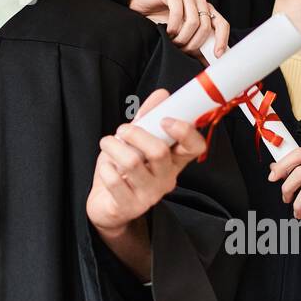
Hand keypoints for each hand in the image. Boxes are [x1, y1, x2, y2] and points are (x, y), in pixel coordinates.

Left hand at [86, 88, 207, 235]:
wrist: (107, 206)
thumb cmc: (123, 170)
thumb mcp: (136, 142)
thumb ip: (148, 119)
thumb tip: (162, 94)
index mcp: (174, 160)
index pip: (196, 147)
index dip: (185, 131)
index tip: (165, 120)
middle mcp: (166, 179)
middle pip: (159, 152)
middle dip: (136, 133)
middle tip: (122, 130)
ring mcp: (149, 195)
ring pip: (133, 163)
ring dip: (114, 146)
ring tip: (108, 144)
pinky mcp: (129, 206)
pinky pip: (114, 180)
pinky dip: (105, 168)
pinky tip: (107, 169)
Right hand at [128, 0, 228, 59]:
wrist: (139, 9)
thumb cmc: (161, 22)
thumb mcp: (182, 37)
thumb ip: (196, 47)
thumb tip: (209, 63)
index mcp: (205, 10)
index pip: (222, 24)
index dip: (222, 40)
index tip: (216, 55)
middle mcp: (199, 1)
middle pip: (206, 26)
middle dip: (193, 43)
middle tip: (182, 49)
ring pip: (194, 21)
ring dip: (182, 37)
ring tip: (173, 41)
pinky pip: (179, 12)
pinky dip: (173, 26)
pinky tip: (167, 31)